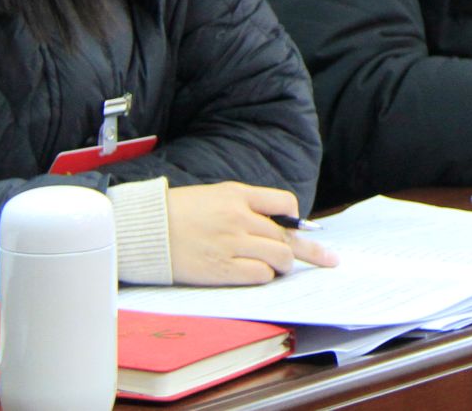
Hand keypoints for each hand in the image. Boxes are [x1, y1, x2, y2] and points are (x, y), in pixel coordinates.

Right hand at [166, 182, 337, 285]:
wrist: (145, 230)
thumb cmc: (180, 212)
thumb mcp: (217, 195)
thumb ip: (248, 205)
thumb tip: (281, 222)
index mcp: (238, 195)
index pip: (284, 202)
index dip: (295, 218)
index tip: (298, 228)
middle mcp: (240, 218)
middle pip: (286, 236)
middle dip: (302, 250)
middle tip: (326, 260)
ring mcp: (232, 244)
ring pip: (280, 257)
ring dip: (284, 265)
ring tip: (281, 268)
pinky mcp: (222, 269)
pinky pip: (261, 275)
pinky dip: (265, 276)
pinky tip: (259, 274)